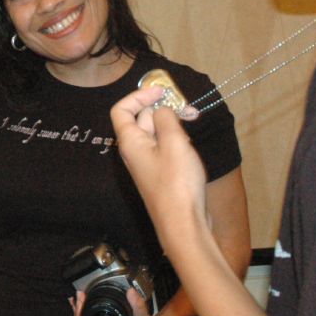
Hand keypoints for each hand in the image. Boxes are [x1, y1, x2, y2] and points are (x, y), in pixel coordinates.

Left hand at [110, 86, 209, 249]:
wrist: (184, 224)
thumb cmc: (177, 184)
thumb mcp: (174, 142)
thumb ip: (166, 118)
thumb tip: (161, 110)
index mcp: (130, 142)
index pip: (121, 109)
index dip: (138, 96)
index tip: (160, 91)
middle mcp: (134, 152)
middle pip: (143, 119)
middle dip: (164, 109)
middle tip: (189, 108)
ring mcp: (148, 164)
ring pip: (157, 133)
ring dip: (174, 124)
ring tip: (194, 123)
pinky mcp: (161, 174)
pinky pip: (165, 148)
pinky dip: (177, 140)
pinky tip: (192, 144)